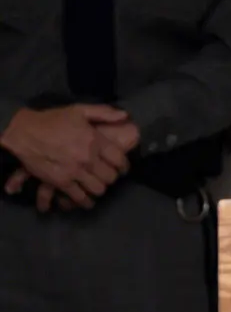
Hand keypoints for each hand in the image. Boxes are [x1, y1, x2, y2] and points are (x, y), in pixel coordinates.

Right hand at [0, 105, 132, 209]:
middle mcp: (88, 158)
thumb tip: (125, 116)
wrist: (24, 132)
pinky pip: (79, 197)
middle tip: (108, 175)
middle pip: (111, 177)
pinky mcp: (61, 182)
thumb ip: (104, 113)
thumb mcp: (80, 110)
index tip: (122, 168)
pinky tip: (87, 200)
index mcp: (95, 141)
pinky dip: (85, 201)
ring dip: (100, 188)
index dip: (124, 166)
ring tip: (97, 185)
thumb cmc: (53, 120)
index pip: (120, 160)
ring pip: (98, 189)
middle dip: (112, 177)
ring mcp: (75, 172)